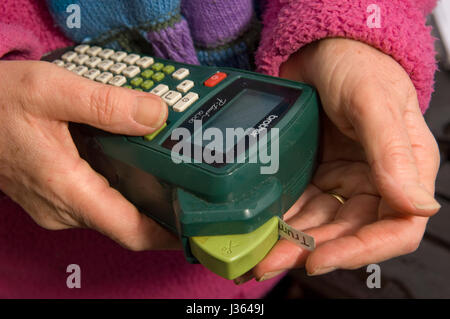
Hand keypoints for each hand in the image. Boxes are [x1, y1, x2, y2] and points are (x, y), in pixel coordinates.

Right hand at [0, 60, 179, 250]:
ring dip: (144, 195)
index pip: (128, 230)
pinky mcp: (57, 194)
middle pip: (127, 221)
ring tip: (175, 170)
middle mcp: (64, 207)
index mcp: (66, 189)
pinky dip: (123, 186)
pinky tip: (137, 162)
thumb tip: (155, 115)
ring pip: (114, 209)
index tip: (197, 226)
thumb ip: (106, 104)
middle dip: (163, 208)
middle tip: (195, 185)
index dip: (167, 234)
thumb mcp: (51, 90)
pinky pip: (99, 198)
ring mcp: (59, 204)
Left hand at [237, 38, 440, 282]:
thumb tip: (418, 206)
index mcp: (404, 168)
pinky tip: (262, 229)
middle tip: (271, 262)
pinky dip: (282, 219)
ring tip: (258, 255)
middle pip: (348, 232)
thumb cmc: (358, 64)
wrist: (323, 47)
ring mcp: (343, 179)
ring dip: (290, 242)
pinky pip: (300, 205)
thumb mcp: (374, 102)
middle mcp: (376, 180)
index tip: (319, 259)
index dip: (361, 251)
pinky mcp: (316, 174)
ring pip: (321, 224)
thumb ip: (392, 152)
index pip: (396, 227)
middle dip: (310, 251)